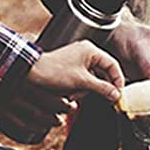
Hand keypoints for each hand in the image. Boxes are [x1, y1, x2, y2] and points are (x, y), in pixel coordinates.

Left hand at [0, 40, 123, 141]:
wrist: (30, 74)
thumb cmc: (53, 72)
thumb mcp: (81, 82)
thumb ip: (101, 88)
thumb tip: (115, 94)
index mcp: (91, 50)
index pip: (112, 64)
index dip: (117, 80)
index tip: (118, 93)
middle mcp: (86, 53)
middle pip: (102, 72)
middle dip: (96, 87)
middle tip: (97, 98)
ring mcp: (78, 60)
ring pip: (91, 79)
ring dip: (84, 90)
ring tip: (73, 95)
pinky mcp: (70, 68)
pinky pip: (82, 80)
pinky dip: (78, 89)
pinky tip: (70, 94)